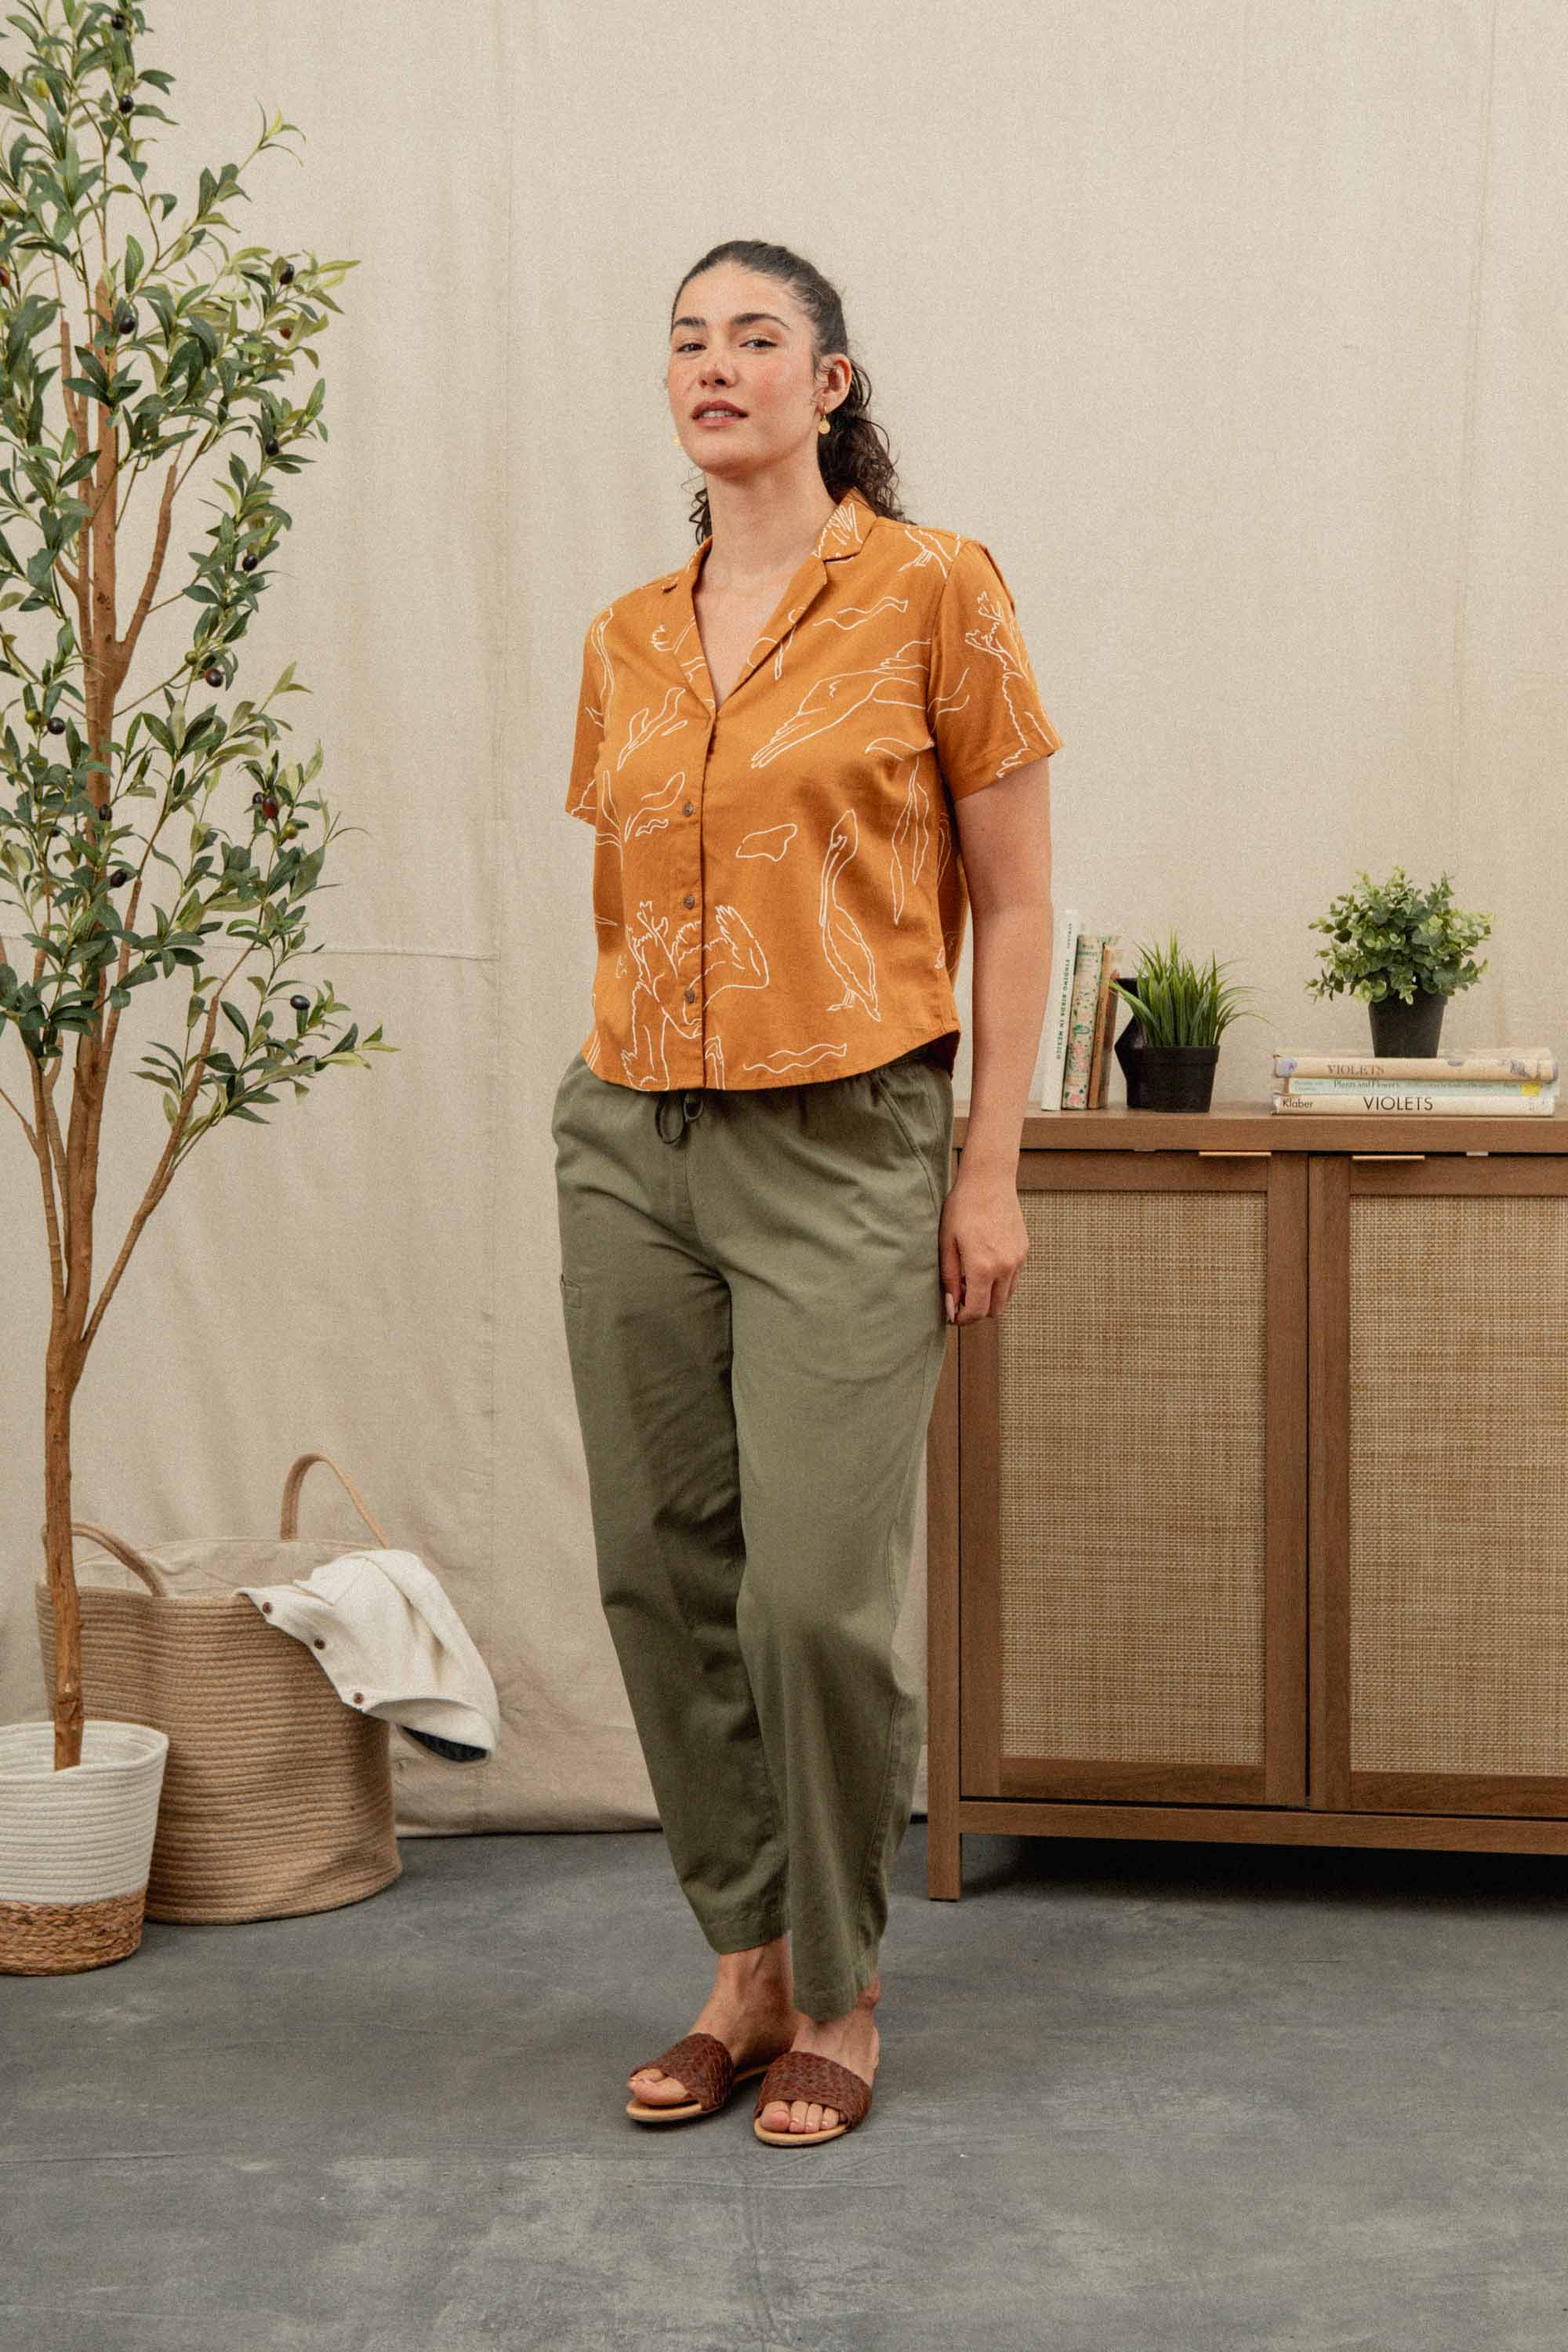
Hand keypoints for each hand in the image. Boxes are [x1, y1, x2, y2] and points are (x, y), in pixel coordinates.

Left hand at [939, 1166, 1027, 1324]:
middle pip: (995, 1310)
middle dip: (977, 1311)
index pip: (977, 1311)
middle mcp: (1005, 1267)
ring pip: (1007, 1296)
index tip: (953, 1316)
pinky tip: (984, 1265)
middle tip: (960, 1298)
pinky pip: (1013, 1278)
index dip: (963, 1319)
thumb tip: (951, 1306)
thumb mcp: (947, 1243)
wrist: (989, 1181)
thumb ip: (950, 1278)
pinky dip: (1000, 1282)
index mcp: (983, 1267)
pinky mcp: (1023, 1251)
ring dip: (990, 1297)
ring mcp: (1017, 1260)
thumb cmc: (962, 1208)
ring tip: (971, 1279)